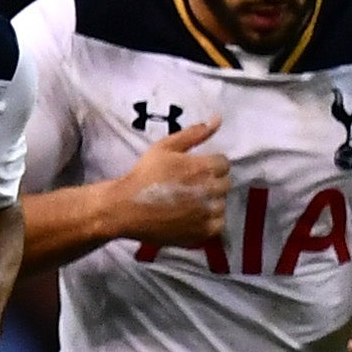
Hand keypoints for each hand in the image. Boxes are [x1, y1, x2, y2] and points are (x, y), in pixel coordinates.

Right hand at [107, 118, 229, 248]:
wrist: (126, 208)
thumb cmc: (144, 174)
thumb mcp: (165, 147)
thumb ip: (194, 134)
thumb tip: (217, 119)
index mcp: (203, 167)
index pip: (224, 163)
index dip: (210, 165)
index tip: (195, 170)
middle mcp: (210, 190)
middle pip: (225, 183)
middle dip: (212, 182)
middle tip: (191, 186)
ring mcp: (208, 214)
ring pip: (222, 204)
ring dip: (211, 202)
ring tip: (189, 202)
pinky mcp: (203, 233)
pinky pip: (218, 224)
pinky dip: (209, 221)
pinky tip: (191, 216)